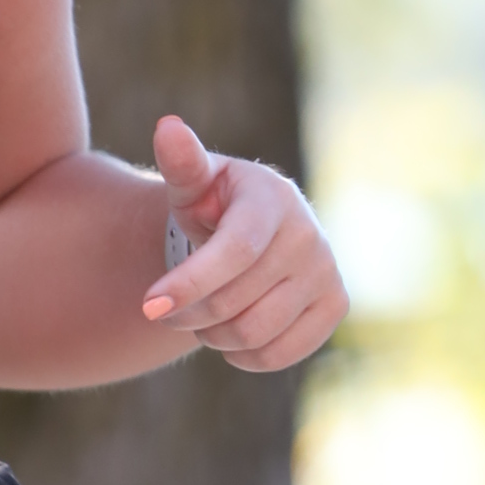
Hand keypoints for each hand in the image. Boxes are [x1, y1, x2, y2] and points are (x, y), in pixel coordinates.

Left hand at [140, 116, 347, 371]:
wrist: (255, 232)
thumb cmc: (214, 206)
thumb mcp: (194, 184)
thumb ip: (182, 163)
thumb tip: (167, 127)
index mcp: (272, 199)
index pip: (235, 252)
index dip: (191, 283)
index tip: (148, 306)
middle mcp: (308, 235)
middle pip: (235, 300)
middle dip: (188, 313)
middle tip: (168, 308)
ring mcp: (327, 271)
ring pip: (254, 332)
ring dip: (213, 335)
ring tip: (202, 316)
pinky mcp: (336, 305)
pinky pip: (280, 354)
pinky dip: (244, 356)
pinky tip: (231, 335)